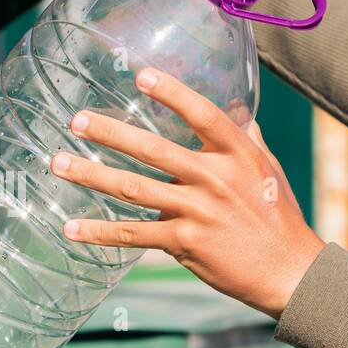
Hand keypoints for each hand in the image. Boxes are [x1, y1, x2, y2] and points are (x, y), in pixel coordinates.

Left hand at [52, 68, 326, 319]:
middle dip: (110, 133)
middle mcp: (215, 178)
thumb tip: (239, 110)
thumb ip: (248, 139)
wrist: (289, 272)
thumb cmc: (278, 216)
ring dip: (90, 175)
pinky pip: (133, 234)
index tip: (140, 75)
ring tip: (58, 163)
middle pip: (153, 149)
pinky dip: (99, 232)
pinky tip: (71, 228)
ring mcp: (197, 210)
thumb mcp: (268, 170)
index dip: (172, 92)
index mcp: (238, 154)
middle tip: (77, 120)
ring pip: (133, 188)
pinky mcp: (184, 242)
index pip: (202, 114)